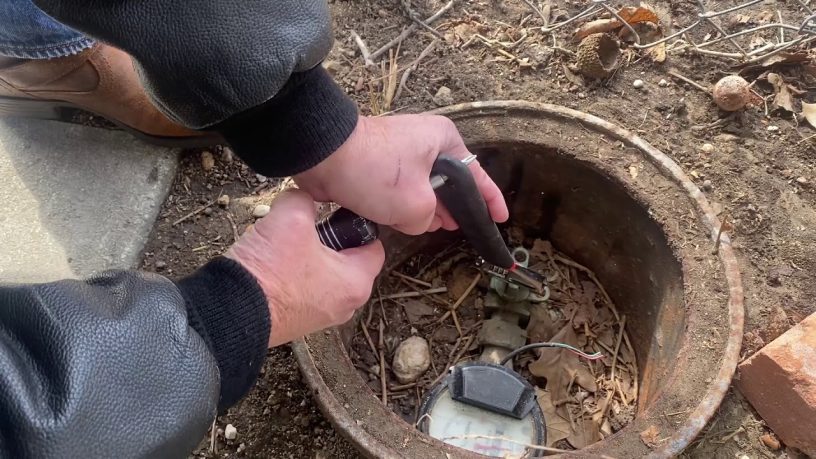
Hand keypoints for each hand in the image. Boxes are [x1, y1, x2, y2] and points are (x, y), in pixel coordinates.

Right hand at [225, 190, 384, 345]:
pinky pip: (306, 288)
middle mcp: (346, 304)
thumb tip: (301, 199)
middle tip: (307, 227)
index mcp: (357, 282)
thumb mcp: (291, 216)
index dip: (356, 223)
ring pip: (325, 273)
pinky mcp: (299, 320)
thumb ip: (304, 199)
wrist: (233, 311)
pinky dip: (294, 273)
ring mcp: (322, 316)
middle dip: (329, 239)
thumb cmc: (271, 270)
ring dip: (308, 255)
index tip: (336, 214)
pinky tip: (274, 261)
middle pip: (348, 259)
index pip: (374, 245)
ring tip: (286, 243)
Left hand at [294, 115, 508, 234]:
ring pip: (423, 187)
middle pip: (450, 181)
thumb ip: (429, 219)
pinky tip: (405, 223)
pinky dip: (403, 204)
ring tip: (436, 228)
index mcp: (445, 140)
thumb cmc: (374, 171)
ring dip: (426, 208)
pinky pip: (401, 187)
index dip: (490, 200)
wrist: (322, 154)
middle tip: (462, 229)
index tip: (500, 218)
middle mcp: (426, 141)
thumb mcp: (415, 204)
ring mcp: (402, 151)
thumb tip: (423, 220)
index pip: (477, 174)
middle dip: (454, 207)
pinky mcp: (379, 162)